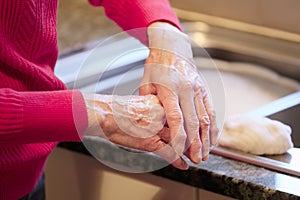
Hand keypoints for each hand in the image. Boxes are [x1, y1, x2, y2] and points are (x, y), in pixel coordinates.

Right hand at [83, 94, 188, 169]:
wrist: (104, 114)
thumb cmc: (117, 109)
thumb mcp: (140, 103)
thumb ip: (153, 109)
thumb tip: (160, 115)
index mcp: (159, 103)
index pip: (179, 115)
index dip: (188, 124)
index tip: (193, 127)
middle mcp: (161, 115)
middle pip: (182, 128)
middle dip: (191, 138)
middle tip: (199, 144)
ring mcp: (157, 129)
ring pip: (179, 141)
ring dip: (187, 150)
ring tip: (194, 155)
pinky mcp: (151, 142)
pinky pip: (169, 153)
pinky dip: (177, 160)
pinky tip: (183, 164)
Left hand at [140, 22, 218, 162]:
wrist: (171, 49)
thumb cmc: (156, 68)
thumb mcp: (146, 84)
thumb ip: (150, 105)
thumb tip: (152, 126)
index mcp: (169, 88)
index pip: (176, 118)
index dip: (178, 137)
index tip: (178, 152)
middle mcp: (186, 89)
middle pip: (194, 121)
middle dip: (196, 144)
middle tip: (196, 159)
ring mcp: (198, 88)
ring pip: (206, 118)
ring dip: (207, 139)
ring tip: (206, 154)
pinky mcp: (204, 89)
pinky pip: (211, 110)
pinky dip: (213, 127)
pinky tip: (213, 138)